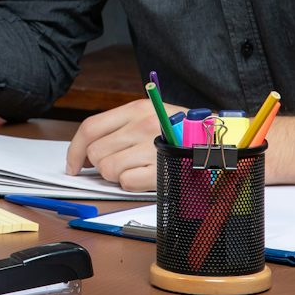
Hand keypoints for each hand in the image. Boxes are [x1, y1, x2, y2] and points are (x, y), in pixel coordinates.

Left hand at [64, 98, 182, 192]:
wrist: (221, 145)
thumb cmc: (184, 134)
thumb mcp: (151, 117)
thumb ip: (119, 128)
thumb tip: (86, 152)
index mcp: (136, 109)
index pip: (90, 129)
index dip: (76, 150)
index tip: (73, 165)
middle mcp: (142, 126)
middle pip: (97, 153)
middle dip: (101, 165)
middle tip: (119, 165)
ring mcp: (152, 147)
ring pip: (108, 170)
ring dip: (118, 175)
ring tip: (138, 168)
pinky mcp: (161, 170)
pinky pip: (126, 183)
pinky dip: (133, 185)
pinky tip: (148, 176)